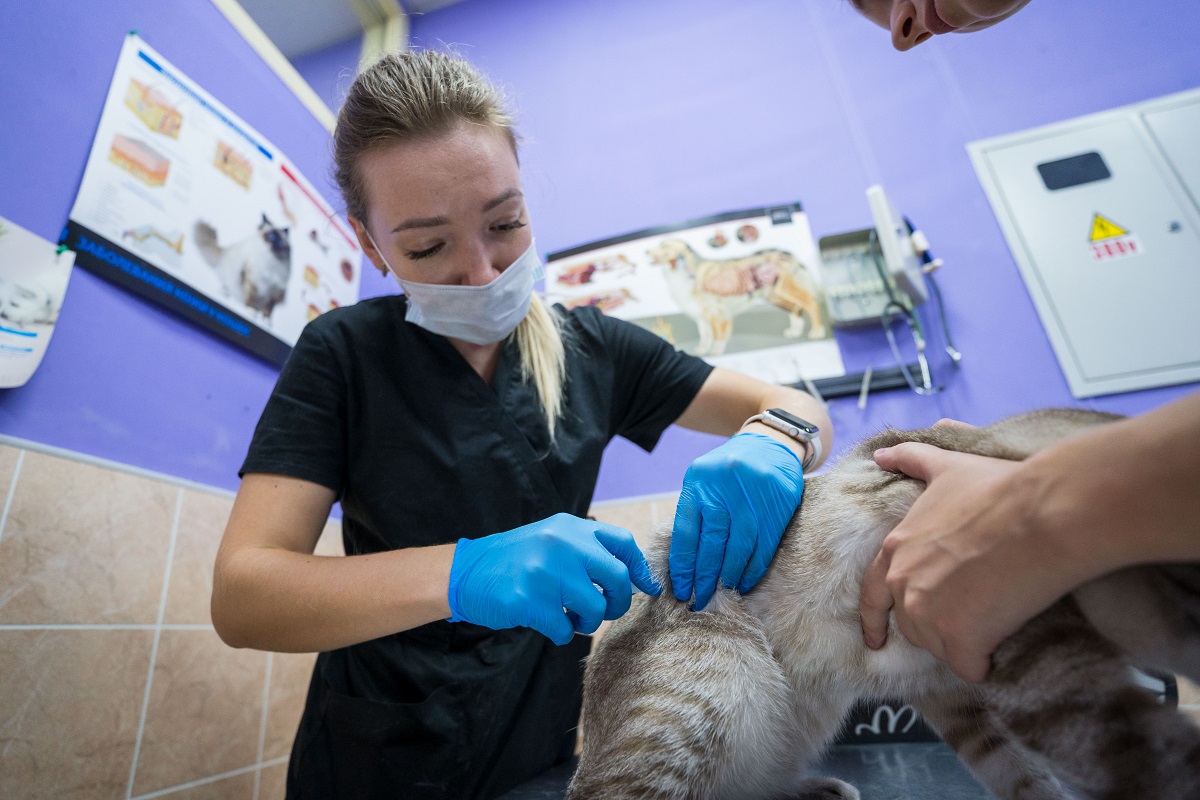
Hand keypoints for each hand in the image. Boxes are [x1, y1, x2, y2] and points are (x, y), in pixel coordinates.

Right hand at [447, 513, 660, 644]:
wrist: (466, 573)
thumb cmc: (515, 561)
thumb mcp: (552, 541)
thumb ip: (588, 552)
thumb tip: (634, 578)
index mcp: (570, 528)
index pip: (622, 543)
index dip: (640, 568)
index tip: (647, 587)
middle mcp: (561, 545)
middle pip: (617, 578)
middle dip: (618, 602)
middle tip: (607, 610)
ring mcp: (546, 572)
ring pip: (595, 609)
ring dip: (588, 623)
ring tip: (570, 618)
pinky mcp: (530, 601)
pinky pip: (566, 630)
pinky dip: (562, 634)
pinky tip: (547, 624)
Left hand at [670, 432, 803, 610]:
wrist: (771, 442)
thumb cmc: (728, 470)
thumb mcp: (704, 481)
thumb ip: (695, 513)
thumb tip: (683, 565)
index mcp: (699, 481)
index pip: (686, 532)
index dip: (683, 565)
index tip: (680, 589)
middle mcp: (725, 487)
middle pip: (712, 543)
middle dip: (704, 577)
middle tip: (699, 600)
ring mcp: (753, 495)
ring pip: (739, 548)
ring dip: (729, 576)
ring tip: (721, 594)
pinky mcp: (778, 503)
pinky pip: (763, 546)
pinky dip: (752, 568)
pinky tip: (744, 582)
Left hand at [858, 443, 1075, 681]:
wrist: (1042, 514)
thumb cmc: (998, 488)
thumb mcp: (946, 466)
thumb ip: (910, 459)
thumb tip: (881, 455)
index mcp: (895, 550)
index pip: (872, 595)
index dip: (875, 618)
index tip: (875, 639)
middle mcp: (902, 585)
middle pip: (911, 624)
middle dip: (936, 624)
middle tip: (970, 615)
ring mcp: (928, 615)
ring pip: (939, 647)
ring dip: (961, 643)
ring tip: (992, 623)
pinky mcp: (961, 639)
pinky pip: (968, 667)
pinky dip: (983, 664)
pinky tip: (998, 654)